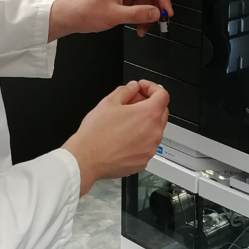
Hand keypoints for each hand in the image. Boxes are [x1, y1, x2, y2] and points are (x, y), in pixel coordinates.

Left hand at [49, 0, 172, 39]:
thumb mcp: (115, 14)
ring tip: (144, 28)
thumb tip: (155, 13)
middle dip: (154, 10)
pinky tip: (138, 26)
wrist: (72, 17)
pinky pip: (136, 6)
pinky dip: (139, 17)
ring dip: (146, 16)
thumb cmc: (86, 11)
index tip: (167, 11)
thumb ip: (138, 14)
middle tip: (159, 22)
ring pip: (143, 2)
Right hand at [63, 80, 169, 194]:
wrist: (86, 159)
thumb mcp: (109, 102)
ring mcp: (150, 149)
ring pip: (155, 129)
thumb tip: (133, 88)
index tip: (141, 88)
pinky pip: (148, 145)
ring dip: (145, 122)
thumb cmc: (96, 134)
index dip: (152, 87)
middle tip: (132, 102)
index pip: (162, 95)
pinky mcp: (144, 161)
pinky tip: (124, 137)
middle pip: (161, 111)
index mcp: (148, 115)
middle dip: (149, 103)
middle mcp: (154, 132)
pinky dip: (141, 138)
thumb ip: (126, 90)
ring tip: (125, 121)